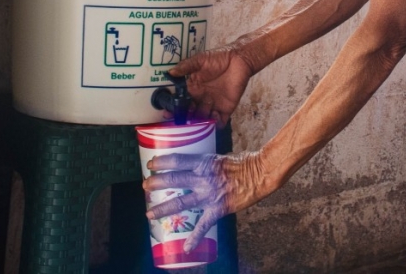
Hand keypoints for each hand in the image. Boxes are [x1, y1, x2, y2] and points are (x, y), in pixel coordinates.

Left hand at [143, 151, 270, 252]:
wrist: (260, 173)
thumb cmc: (243, 163)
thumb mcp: (219, 158)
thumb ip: (205, 165)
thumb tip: (193, 167)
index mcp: (204, 162)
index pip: (177, 160)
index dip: (162, 162)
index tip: (151, 164)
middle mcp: (203, 178)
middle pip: (174, 180)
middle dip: (156, 184)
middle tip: (145, 186)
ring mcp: (209, 195)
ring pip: (181, 202)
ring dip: (163, 208)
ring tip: (149, 214)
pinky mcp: (218, 209)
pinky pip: (203, 225)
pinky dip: (195, 238)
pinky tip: (186, 247)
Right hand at [169, 48, 254, 126]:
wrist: (239, 59)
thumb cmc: (218, 58)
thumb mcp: (200, 60)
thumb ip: (186, 66)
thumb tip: (170, 72)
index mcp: (192, 89)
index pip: (180, 103)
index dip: (174, 109)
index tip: (167, 113)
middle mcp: (201, 100)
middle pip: (190, 114)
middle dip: (187, 118)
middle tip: (187, 116)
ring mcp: (213, 105)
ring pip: (203, 120)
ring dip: (201, 120)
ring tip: (204, 112)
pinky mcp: (226, 109)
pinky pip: (220, 122)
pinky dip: (216, 124)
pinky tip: (214, 115)